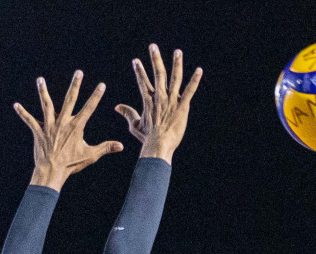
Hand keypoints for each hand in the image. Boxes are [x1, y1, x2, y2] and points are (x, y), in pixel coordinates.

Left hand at [15, 71, 123, 190]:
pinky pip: (29, 120)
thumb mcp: (91, 155)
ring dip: (43, 91)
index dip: (96, 96)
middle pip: (70, 99)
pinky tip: (16, 105)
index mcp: (76, 126)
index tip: (102, 85)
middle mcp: (63, 122)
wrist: (52, 171)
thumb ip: (106, 148)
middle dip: (75, 85)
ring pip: (46, 105)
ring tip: (40, 79)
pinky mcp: (38, 132)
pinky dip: (22, 113)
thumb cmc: (72, 164)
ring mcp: (49, 126)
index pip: (89, 108)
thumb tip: (121, 146)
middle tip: (78, 72)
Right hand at [116, 44, 201, 161]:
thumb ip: (128, 113)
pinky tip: (199, 70)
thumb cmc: (147, 138)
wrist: (158, 145)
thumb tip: (117, 107)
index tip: (136, 61)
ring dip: (176, 64)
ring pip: (174, 78)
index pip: (142, 82)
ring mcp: (171, 100)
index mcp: (148, 100)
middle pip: (158, 74)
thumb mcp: (135, 125)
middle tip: (153, 46)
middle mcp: (160, 97)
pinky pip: (190, 90)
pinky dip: (195, 80)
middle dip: (155, 59)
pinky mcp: (183, 106)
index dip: (139, 71)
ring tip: (177, 52)